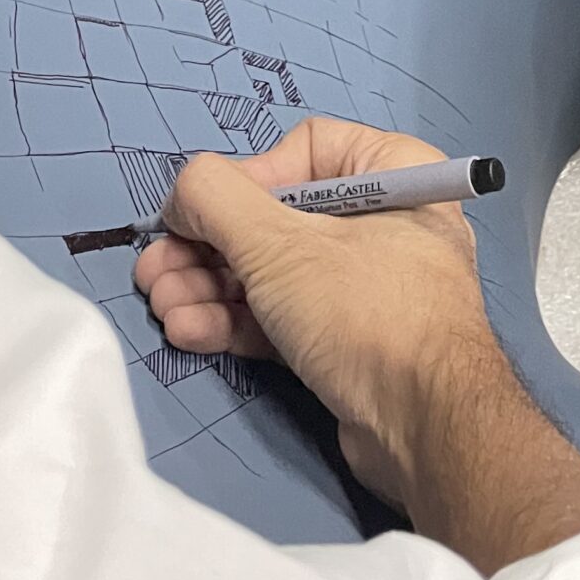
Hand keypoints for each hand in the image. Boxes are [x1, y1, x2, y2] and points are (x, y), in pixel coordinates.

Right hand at [136, 119, 505, 505]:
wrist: (426, 428)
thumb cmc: (363, 310)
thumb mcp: (278, 243)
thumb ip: (216, 200)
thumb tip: (182, 190)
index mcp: (391, 173)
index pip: (303, 151)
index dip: (247, 179)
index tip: (204, 213)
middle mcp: (384, 223)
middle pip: (274, 218)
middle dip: (207, 247)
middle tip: (154, 271)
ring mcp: (367, 288)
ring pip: (271, 273)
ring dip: (209, 287)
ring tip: (161, 305)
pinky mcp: (349, 343)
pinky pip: (284, 317)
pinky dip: (236, 321)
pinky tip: (188, 331)